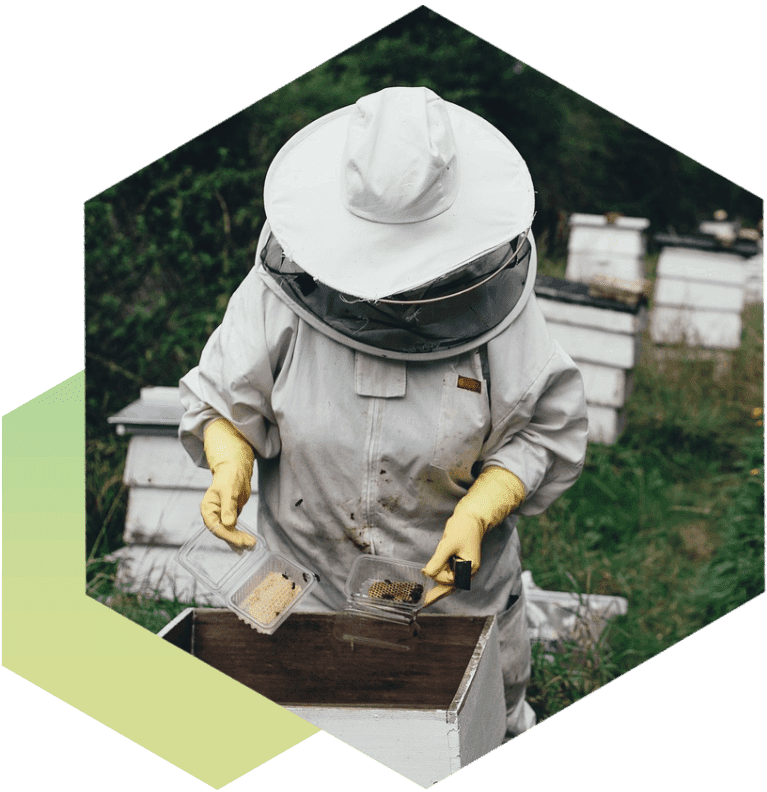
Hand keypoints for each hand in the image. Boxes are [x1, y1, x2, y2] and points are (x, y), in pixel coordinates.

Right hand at [201, 418, 255, 549]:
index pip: (215, 526)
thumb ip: (228, 507)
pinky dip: (240, 536)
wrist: (235, 471)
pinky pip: (234, 530)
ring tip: (251, 545)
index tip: (239, 541)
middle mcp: (213, 515)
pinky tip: (248, 542)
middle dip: (235, 539)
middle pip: (222, 532)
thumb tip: (228, 524)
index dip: (227, 535)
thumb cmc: (230, 477)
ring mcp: (221, 517)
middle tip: (249, 544)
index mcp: (208, 508)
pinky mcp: (229, 517)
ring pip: (229, 533)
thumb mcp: (229, 491)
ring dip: (239, 540)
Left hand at [421, 511, 482, 606]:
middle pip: (450, 586)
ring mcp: (464, 569)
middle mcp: (468, 572)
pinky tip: (432, 586)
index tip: (424, 571)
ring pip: (448, 582)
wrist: (471, 518)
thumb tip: (427, 574)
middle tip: (422, 603)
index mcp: (469, 569)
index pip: (449, 580)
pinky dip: (440, 578)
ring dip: (438, 585)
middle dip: (436, 593)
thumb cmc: (462, 529)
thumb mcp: (448, 544)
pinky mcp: (459, 564)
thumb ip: (438, 561)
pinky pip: (449, 575)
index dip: (436, 576)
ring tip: (426, 594)